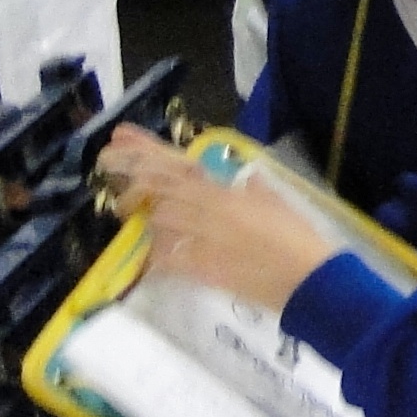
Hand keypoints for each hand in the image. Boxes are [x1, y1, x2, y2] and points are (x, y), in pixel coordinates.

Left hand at [95, 125, 346, 314]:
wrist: (310, 279)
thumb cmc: (300, 237)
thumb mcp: (278, 201)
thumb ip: (256, 187)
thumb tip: (249, 178)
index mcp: (227, 190)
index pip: (178, 164)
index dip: (146, 149)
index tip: (120, 136)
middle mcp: (209, 210)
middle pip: (158, 187)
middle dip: (128, 172)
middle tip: (106, 162)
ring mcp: (202, 239)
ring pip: (156, 219)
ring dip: (141, 213)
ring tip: (126, 208)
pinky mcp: (201, 269)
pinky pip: (165, 257)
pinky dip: (155, 252)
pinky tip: (147, 251)